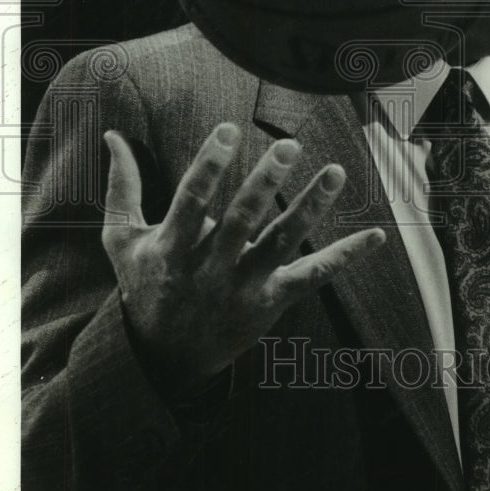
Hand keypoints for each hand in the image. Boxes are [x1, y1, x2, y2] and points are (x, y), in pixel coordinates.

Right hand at [101, 123, 384, 396]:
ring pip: (283, 244)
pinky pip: (313, 277)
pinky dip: (345, 258)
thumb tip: (113, 134)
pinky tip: (377, 236)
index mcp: (171, 251)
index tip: (228, 130)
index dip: (208, 166)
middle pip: (242, 223)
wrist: (163, 360)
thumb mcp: (121, 240)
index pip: (190, 202)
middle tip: (289, 146)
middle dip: (265, 184)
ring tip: (336, 171)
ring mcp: (244, 288)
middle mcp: (210, 271)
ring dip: (311, 208)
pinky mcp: (272, 302)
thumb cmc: (144, 286)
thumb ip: (121, 187)